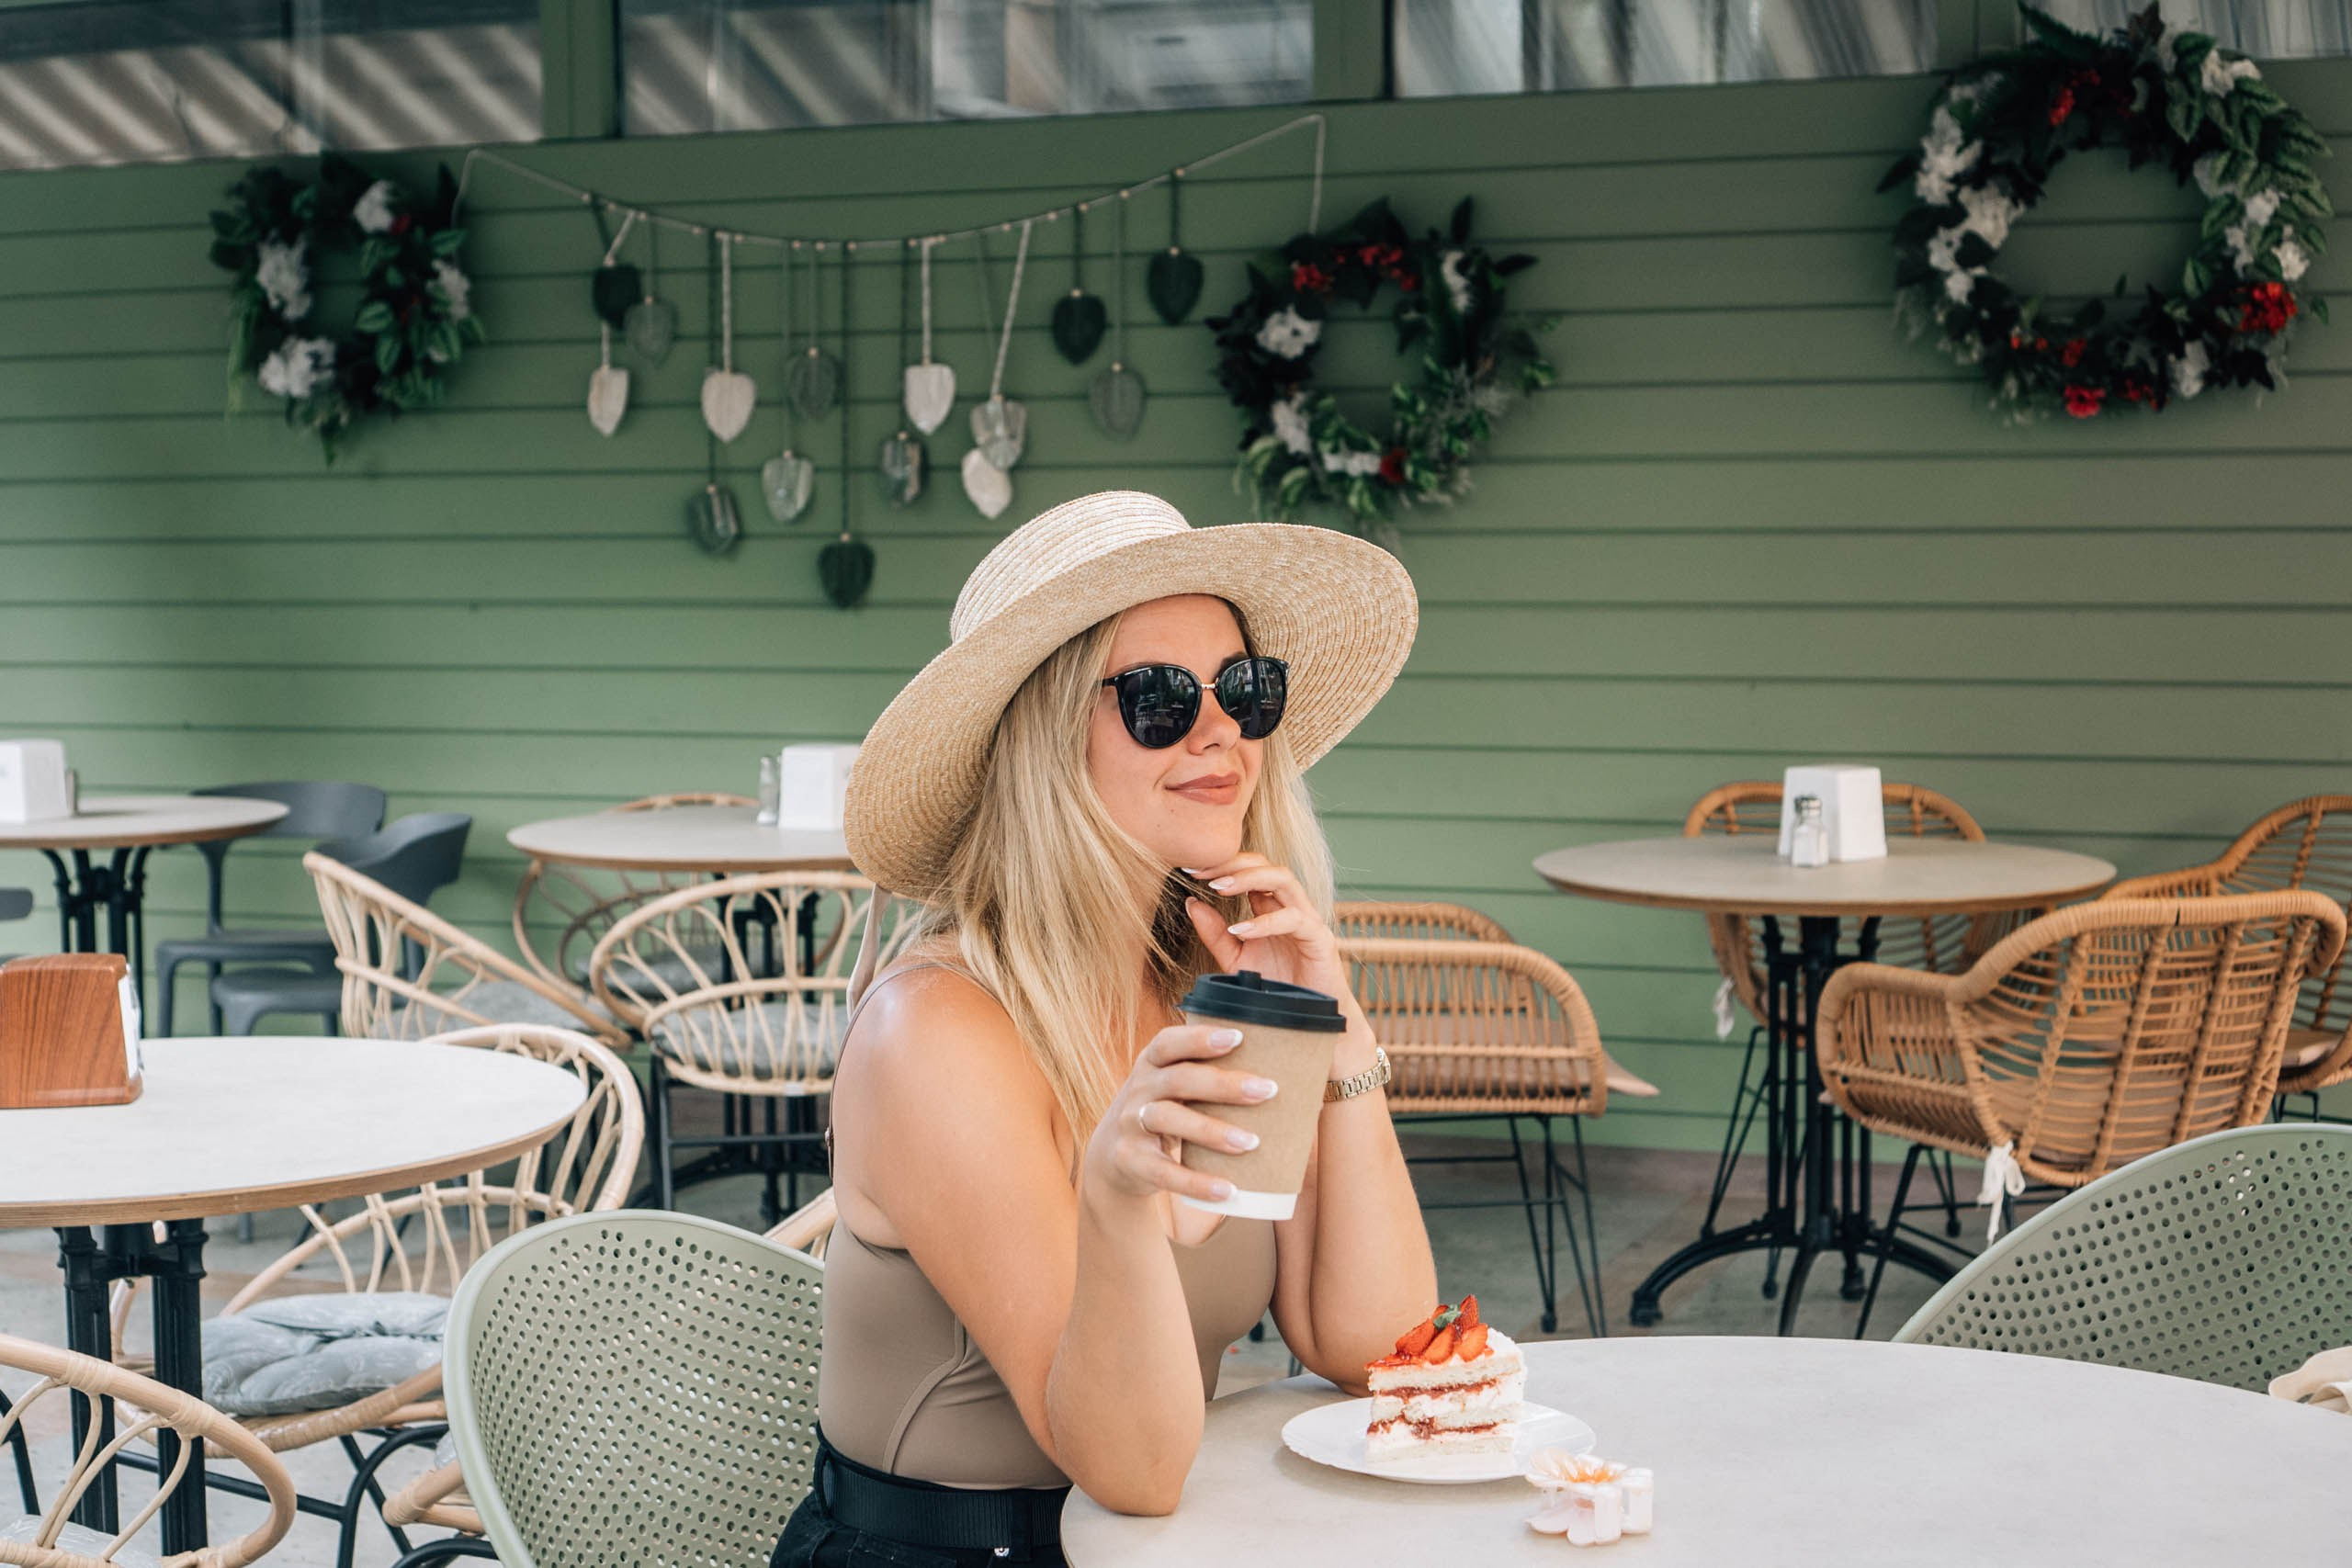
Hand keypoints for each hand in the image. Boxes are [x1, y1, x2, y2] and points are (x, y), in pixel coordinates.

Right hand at [1086, 1022, 1278, 1207]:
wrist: (1113, 1155)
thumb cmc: (1164, 1111)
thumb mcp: (1173, 1088)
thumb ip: (1207, 1076)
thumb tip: (1286, 1076)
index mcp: (1152, 1063)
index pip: (1169, 1042)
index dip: (1200, 1038)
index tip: (1239, 1037)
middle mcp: (1138, 1089)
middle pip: (1179, 1079)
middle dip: (1224, 1084)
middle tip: (1267, 1090)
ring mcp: (1131, 1124)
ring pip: (1169, 1120)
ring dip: (1212, 1130)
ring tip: (1252, 1143)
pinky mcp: (1132, 1161)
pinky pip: (1164, 1172)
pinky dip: (1196, 1181)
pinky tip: (1227, 1190)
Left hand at [1182, 854, 1379, 1075]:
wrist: (1308, 1022)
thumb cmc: (1276, 989)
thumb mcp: (1235, 960)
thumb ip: (1215, 934)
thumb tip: (1191, 903)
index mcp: (1270, 907)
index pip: (1249, 869)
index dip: (1221, 864)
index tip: (1189, 869)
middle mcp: (1290, 907)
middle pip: (1265, 865)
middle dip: (1232, 863)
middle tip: (1200, 871)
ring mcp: (1307, 920)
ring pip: (1284, 880)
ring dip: (1249, 879)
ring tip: (1218, 888)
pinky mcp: (1320, 940)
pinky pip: (1295, 919)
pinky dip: (1266, 921)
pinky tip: (1240, 930)